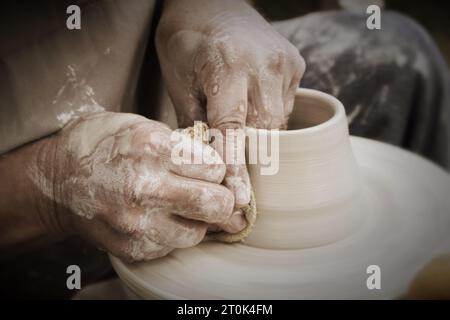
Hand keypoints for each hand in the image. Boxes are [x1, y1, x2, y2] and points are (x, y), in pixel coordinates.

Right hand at [34, 112, 239, 261]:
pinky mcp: (132, 248)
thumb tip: (223, 170)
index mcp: (151, 148)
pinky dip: (172, 232)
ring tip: (178, 204)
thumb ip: (184, 145)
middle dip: (220, 198)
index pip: (216, 168)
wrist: (57, 181)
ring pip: (199, 232)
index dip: (215, 168)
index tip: (205, 168)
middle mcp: (145, 189)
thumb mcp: (142, 125)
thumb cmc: (103, 146)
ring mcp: (137, 223)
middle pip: (218, 205)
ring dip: (196, 220)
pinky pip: (173, 246)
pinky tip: (158, 216)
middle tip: (208, 191)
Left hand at [156, 0, 304, 208]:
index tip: (240, 199)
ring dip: (259, 132)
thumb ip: (193, 124)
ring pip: (278, 121)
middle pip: (264, 130)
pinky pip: (285, 104)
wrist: (209, 1)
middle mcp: (263, 63)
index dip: (235, 166)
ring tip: (236, 119)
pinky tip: (252, 100)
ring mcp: (284, 61)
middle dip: (247, 150)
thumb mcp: (178, 82)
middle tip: (231, 162)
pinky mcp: (295, 62)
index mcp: (227, 66)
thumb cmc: (186, 43)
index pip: (233, 129)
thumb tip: (204, 166)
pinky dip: (269, 114)